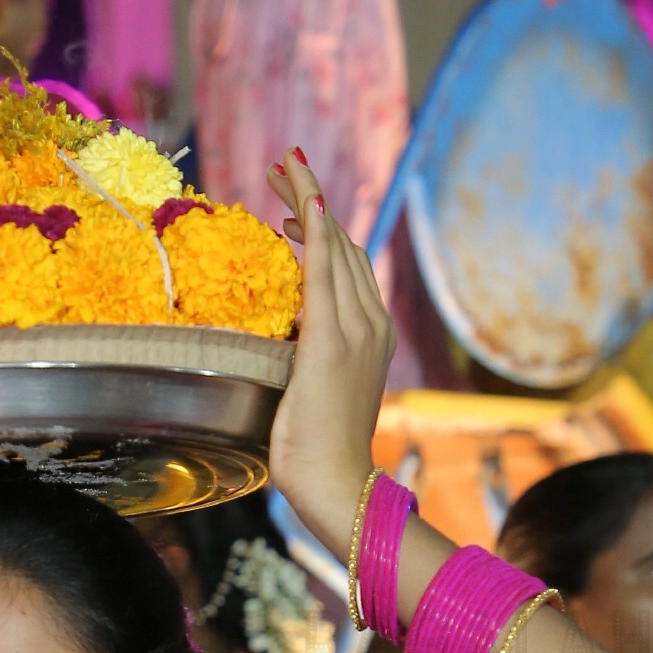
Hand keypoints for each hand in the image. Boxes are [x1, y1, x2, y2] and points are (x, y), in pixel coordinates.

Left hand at [264, 150, 396, 554]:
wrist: (337, 483)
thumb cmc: (317, 451)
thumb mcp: (315, 391)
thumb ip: (309, 358)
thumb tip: (287, 337)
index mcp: (372, 334)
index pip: (348, 263)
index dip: (321, 226)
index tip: (291, 204)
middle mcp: (372, 323)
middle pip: (344, 243)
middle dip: (310, 200)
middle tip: (279, 169)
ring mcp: (357, 330)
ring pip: (336, 247)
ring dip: (308, 201)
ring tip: (281, 169)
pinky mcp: (331, 341)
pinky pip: (325, 271)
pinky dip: (316, 229)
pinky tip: (303, 199)